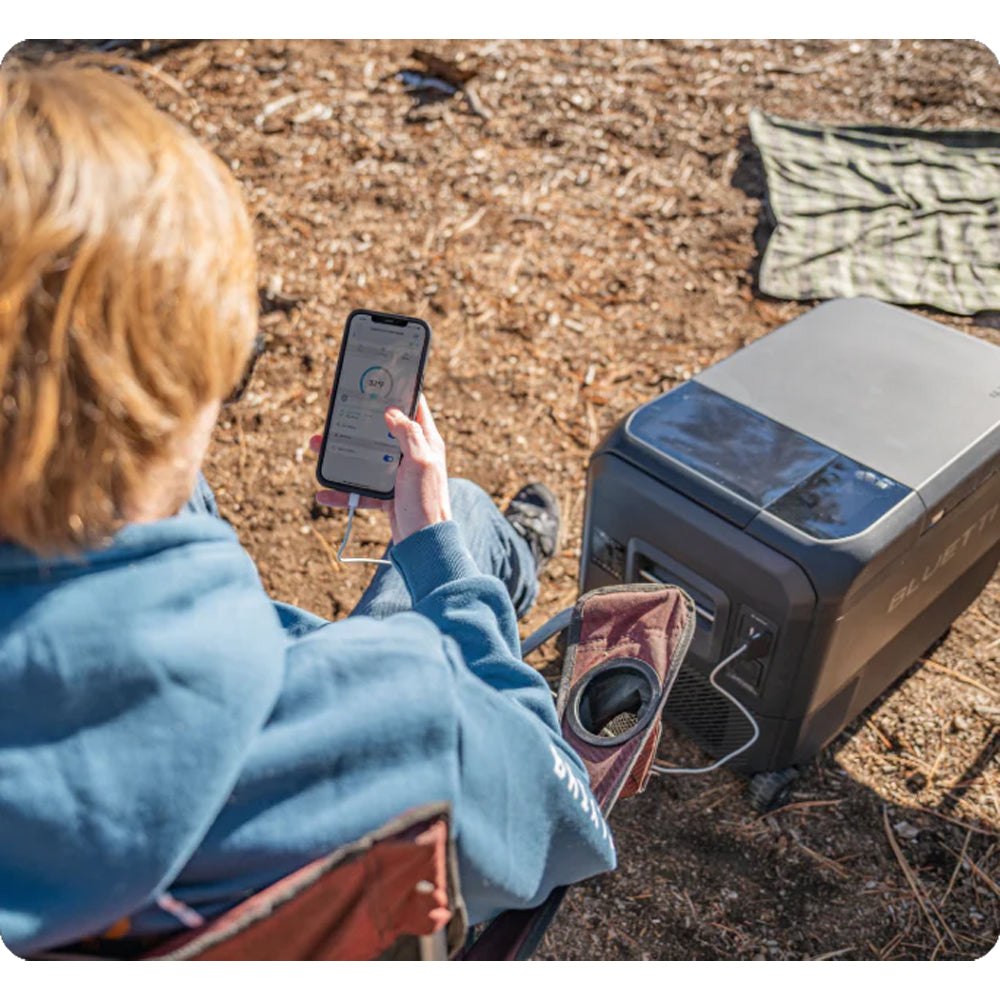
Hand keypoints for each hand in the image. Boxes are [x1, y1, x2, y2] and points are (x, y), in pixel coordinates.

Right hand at [310, 395, 451, 545]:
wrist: (425, 544)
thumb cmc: (428, 502)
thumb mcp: (420, 462)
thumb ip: (407, 434)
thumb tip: (390, 411)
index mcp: (424, 441)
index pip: (411, 405)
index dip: (394, 389)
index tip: (373, 377)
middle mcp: (411, 454)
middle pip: (379, 429)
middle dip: (356, 419)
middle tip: (334, 408)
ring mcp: (397, 474)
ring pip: (364, 456)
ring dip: (340, 453)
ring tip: (317, 445)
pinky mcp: (387, 494)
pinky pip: (360, 488)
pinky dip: (342, 491)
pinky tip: (324, 492)